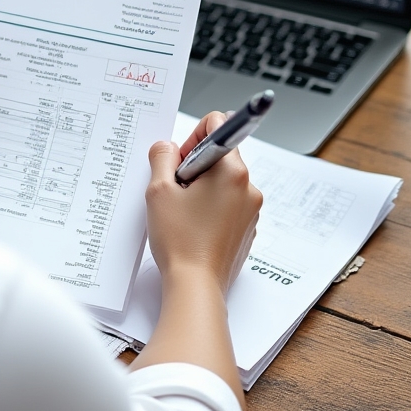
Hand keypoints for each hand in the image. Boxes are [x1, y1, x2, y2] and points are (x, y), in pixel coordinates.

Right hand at [144, 111, 262, 295]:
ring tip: (183, 212)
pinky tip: (193, 226)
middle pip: (219, 157)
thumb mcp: (159, 190)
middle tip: (175, 190)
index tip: (179, 161)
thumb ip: (162, 157)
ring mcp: (251, 210)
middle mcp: (249, 187)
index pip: (217, 126)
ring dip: (201, 188)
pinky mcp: (247, 228)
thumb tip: (167, 146)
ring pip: (222, 182)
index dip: (191, 138)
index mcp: (232, 171)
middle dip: (193, 167)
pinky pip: (228, 204)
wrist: (196, 285)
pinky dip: (210, 207)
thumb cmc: (180, 240)